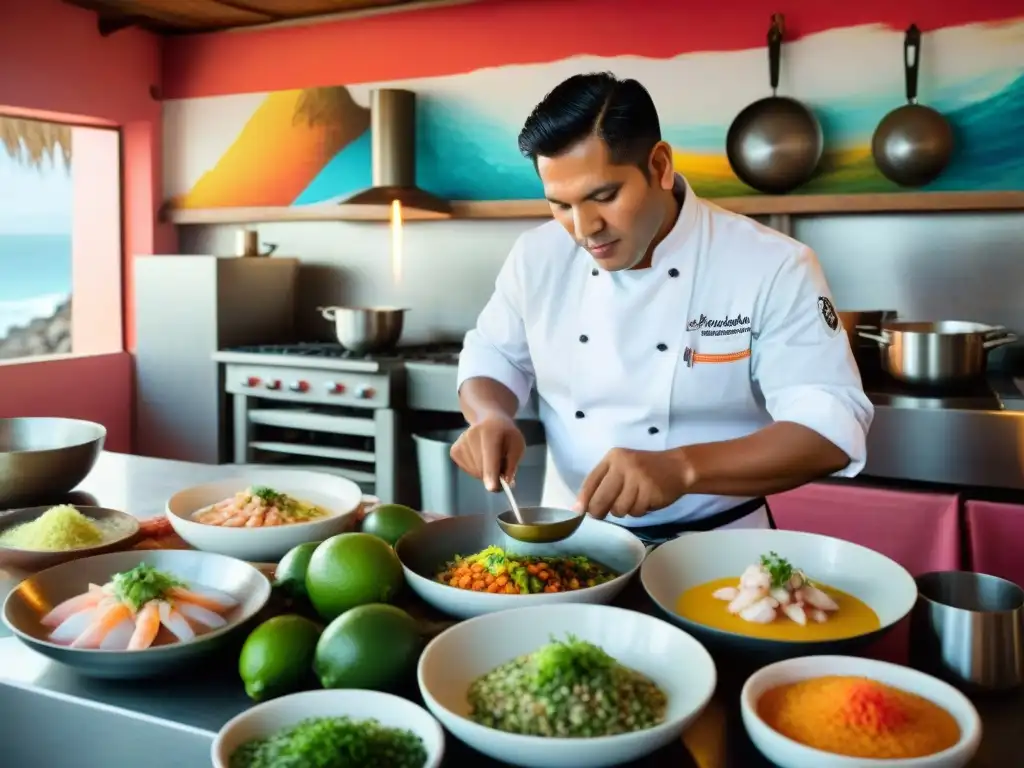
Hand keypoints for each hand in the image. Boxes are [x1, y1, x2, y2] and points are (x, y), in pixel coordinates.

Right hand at [449, 416, 525, 491]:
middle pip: (482, 468)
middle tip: (502, 469)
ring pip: (474, 471)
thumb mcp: (517, 446)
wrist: (490, 420)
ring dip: (485, 472)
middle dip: (493, 476)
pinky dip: (476, 470)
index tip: (493, 488)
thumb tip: (506, 482)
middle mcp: (472, 435)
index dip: (491, 473)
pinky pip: (467, 470)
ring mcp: (461, 443)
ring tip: (490, 458)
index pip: (490, 456)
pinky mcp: (454, 450)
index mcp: (491, 432)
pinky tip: (480, 457)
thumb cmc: (506, 435)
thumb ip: (513, 464)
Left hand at [573, 447, 694, 518]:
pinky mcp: (650, 491)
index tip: (578, 512)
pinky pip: (635, 512)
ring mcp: (637, 478)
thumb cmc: (644, 470)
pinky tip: (645, 500)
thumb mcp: (622, 468)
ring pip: (619, 509)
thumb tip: (582, 508)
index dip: (583, 499)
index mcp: (613, 458)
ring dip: (624, 511)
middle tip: (601, 515)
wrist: (677, 467)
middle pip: (601, 498)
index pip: (591, 481)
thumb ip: (604, 483)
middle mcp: (623, 465)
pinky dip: (638, 511)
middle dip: (599, 512)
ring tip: (633, 501)